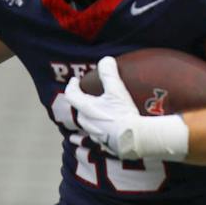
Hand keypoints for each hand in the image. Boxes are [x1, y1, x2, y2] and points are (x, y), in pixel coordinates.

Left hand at [63, 56, 187, 160]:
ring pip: (88, 123)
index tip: (74, 80)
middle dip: (82, 101)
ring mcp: (95, 135)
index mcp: (86, 108)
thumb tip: (106, 60)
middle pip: (79, 110)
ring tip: (101, 110)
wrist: (134, 139)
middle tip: (89, 95)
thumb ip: (109, 74)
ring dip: (91, 116)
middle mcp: (87, 122)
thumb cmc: (123, 114)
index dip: (72, 85)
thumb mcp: (117, 90)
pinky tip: (112, 127)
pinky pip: (99, 134)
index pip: (71, 95)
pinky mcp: (105, 144)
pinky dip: (102, 128)